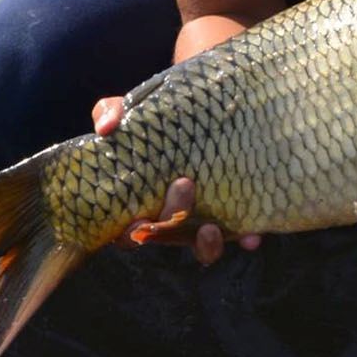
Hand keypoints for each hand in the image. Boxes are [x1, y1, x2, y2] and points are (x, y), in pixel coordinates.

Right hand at [92, 96, 262, 264]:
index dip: (131, 233)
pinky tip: (251, 238)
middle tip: (184, 184)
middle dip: (172, 219)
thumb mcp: (134, 111)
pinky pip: (237, 235)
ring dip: (204, 245)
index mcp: (139, 200)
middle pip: (165, 236)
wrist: (207, 109)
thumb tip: (105, 128)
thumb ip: (113, 112)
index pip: (128, 230)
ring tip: (211, 229)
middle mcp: (168, 216)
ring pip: (199, 246)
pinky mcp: (230, 214)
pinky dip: (243, 238)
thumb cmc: (160, 118)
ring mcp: (199, 218)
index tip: (136, 220)